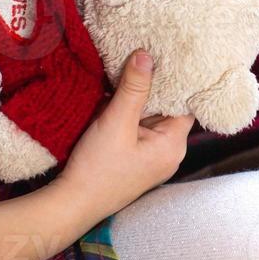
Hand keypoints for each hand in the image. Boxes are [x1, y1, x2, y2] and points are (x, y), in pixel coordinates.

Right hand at [52, 51, 193, 221]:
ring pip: (150, 119)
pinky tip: (115, 100)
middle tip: (141, 58)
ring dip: (137, 101)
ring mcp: (153, 158)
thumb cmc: (97, 168)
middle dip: (153, 88)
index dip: (176, 81)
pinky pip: (138, 130)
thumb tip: (147, 56)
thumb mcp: (116, 122)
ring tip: (126, 73)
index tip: (166, 57)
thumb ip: (134, 88)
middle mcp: (169, 153)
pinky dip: (129, 115)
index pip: (185, 104)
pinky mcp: (136, 160)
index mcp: (173, 145)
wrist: (73, 204)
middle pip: (167, 110)